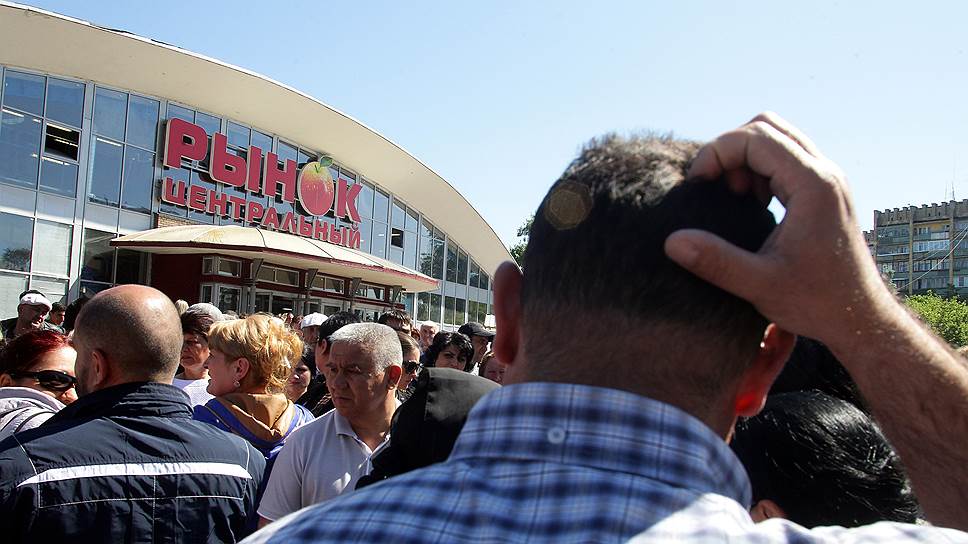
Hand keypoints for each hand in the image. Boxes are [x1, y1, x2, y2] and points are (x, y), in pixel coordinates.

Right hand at [664, 112, 894, 349]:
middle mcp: (824, 173)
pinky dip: (759, 170)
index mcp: (813, 186)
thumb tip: (672, 241)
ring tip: (732, 197)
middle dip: (729, 149)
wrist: (860, 319)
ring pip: (777, 138)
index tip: (696, 184)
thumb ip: (715, 261)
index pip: (756, 137)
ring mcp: (827, 180)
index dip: (717, 152)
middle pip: (767, 126)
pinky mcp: (824, 191)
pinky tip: (750, 205)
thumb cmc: (817, 304)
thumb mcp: (760, 285)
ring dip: (744, 158)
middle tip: (713, 186)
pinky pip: (786, 159)